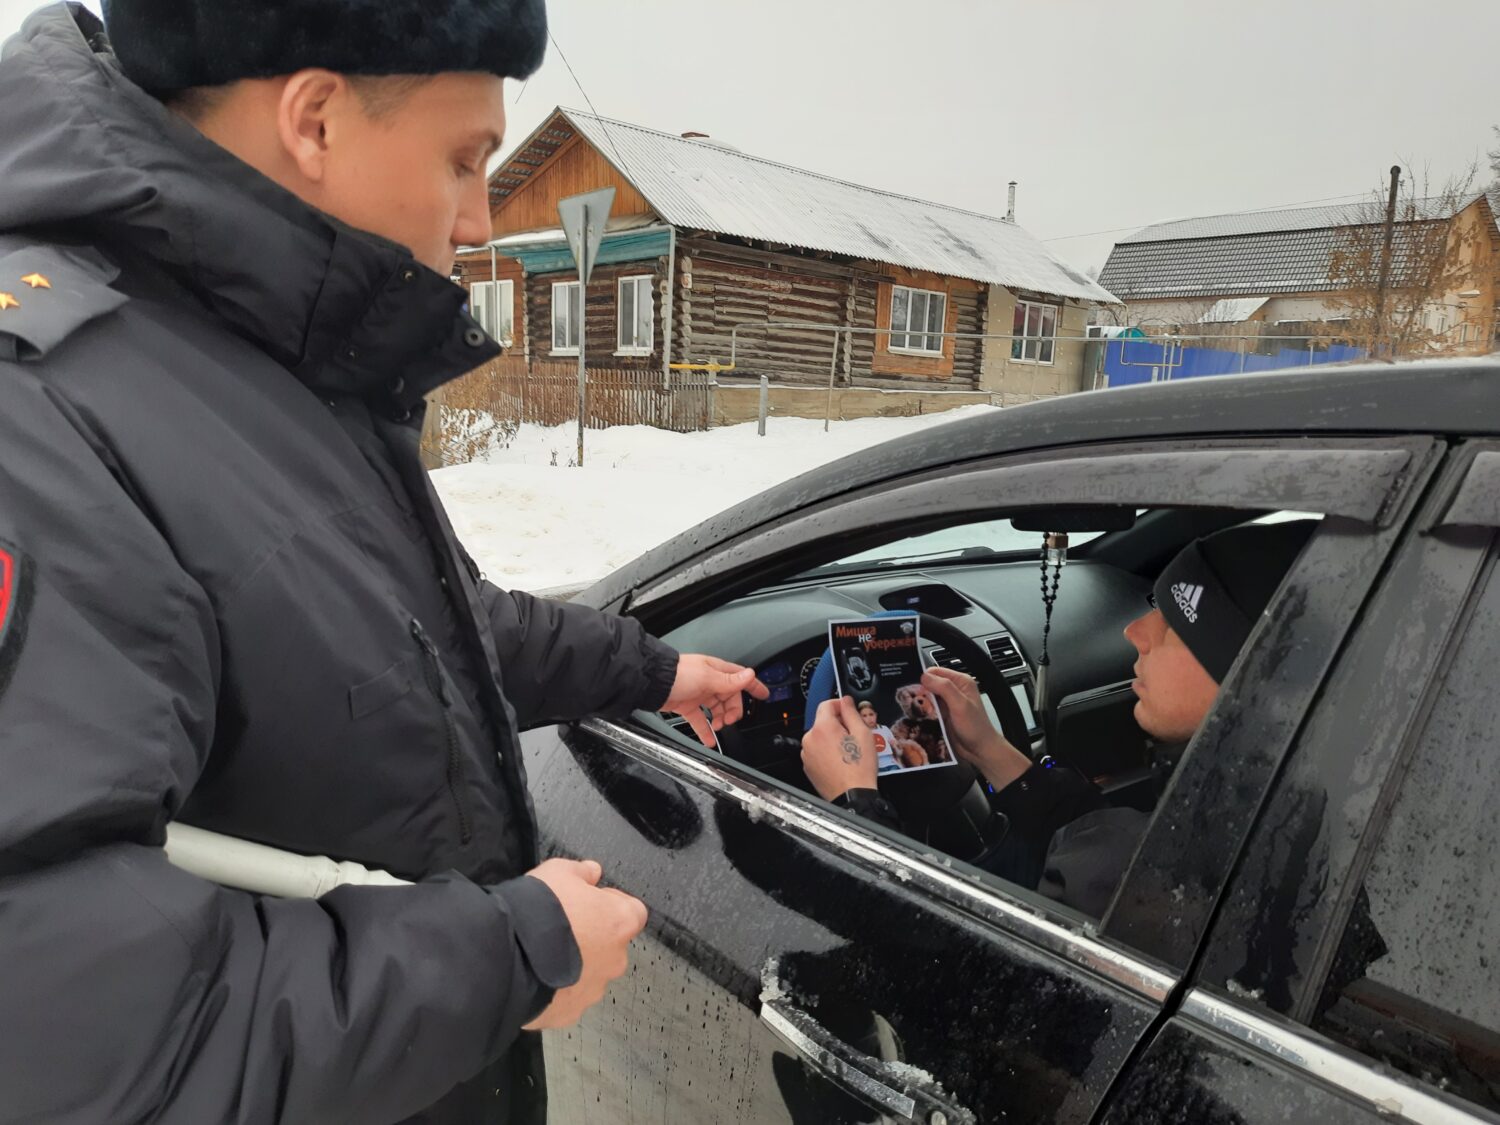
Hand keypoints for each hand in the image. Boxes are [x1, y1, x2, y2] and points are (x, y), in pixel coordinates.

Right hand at [521, 858, 647, 1029]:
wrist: (509, 956)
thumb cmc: (541, 909)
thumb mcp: (559, 871)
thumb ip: (581, 871)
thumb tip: (592, 872)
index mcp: (620, 922)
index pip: (633, 912)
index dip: (611, 905)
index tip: (589, 901)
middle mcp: (615, 959)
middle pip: (611, 946)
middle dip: (591, 938)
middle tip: (562, 928)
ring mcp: (594, 989)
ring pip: (590, 974)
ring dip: (575, 965)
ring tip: (544, 955)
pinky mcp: (571, 1013)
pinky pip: (568, 997)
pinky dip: (556, 989)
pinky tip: (535, 976)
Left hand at [663, 654, 769, 746]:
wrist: (652, 683)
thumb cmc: (677, 674)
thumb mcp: (707, 677)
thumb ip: (729, 680)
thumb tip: (749, 675)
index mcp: (716, 670)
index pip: (740, 678)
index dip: (753, 686)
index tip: (764, 695)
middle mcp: (709, 681)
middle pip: (730, 698)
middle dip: (733, 710)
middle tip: (730, 719)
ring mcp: (698, 693)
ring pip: (717, 709)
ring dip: (721, 719)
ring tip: (719, 726)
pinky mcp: (687, 705)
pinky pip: (701, 720)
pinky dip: (705, 730)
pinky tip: (709, 739)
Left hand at [800, 696, 878, 799]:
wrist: (852, 796)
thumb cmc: (859, 769)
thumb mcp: (863, 734)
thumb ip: (851, 712)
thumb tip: (845, 700)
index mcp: (822, 728)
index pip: (827, 704)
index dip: (840, 704)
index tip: (849, 709)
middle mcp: (810, 739)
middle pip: (823, 722)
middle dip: (838, 724)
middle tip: (854, 735)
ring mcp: (807, 753)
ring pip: (820, 737)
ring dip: (832, 738)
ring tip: (848, 751)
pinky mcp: (808, 766)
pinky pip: (817, 751)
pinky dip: (826, 752)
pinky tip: (840, 761)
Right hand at [922, 667, 1031, 790]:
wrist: (979, 750)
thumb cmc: (975, 728)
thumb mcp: (960, 705)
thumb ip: (944, 688)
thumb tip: (925, 676)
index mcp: (961, 682)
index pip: (936, 671)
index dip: (925, 678)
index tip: (917, 689)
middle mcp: (954, 690)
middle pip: (930, 683)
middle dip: (921, 691)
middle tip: (914, 701)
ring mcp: (948, 703)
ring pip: (927, 697)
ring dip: (921, 702)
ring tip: (915, 710)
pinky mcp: (943, 715)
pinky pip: (928, 709)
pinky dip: (923, 712)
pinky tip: (919, 716)